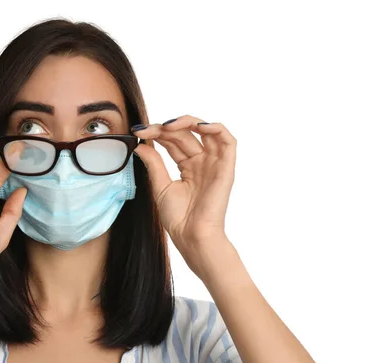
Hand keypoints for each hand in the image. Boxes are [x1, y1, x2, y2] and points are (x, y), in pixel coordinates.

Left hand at [132, 114, 236, 253]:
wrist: (191, 236)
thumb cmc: (178, 218)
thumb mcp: (160, 186)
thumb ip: (154, 163)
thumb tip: (140, 144)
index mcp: (188, 166)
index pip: (173, 140)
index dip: (157, 132)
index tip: (138, 132)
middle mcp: (202, 162)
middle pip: (186, 134)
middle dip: (165, 128)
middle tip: (146, 129)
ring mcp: (214, 163)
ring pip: (206, 131)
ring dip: (188, 122)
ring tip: (168, 126)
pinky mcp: (226, 168)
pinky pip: (228, 141)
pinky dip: (215, 128)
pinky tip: (198, 126)